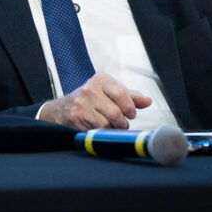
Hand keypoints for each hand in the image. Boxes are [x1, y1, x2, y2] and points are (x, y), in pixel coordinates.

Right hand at [37, 73, 152, 130]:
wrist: (64, 108)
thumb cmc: (92, 99)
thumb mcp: (110, 92)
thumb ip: (130, 96)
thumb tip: (148, 101)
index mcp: (101, 80)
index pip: (121, 93)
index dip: (129, 107)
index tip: (130, 113)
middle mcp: (90, 89)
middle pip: (116, 112)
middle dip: (122, 122)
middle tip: (121, 122)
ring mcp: (82, 103)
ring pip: (107, 123)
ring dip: (112, 128)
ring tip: (110, 125)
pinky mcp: (77, 116)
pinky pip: (97, 129)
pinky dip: (102, 132)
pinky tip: (98, 127)